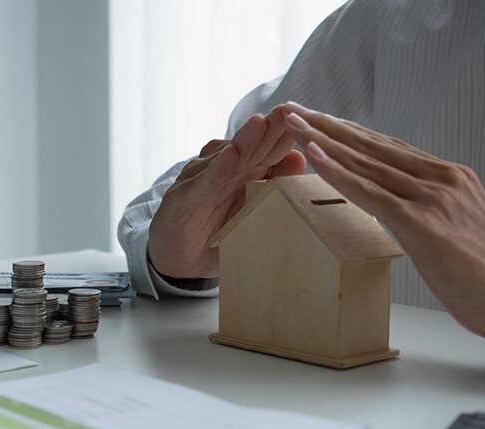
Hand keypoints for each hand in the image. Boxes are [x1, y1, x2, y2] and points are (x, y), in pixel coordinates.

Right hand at [148, 106, 306, 278]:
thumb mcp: (254, 213)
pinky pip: (200, 184)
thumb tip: (299, 157)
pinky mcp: (180, 199)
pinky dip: (214, 172)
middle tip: (285, 109)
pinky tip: (229, 159)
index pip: (268, 149)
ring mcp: (198, 181)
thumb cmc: (221, 233)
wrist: (182, 262)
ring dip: (243, 140)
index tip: (304, 115)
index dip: (284, 133)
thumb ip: (275, 186)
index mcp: (244, 172)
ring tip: (260, 124)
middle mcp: (221, 169)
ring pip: (223, 158)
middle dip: (267, 127)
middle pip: (249, 146)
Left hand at [283, 102, 484, 348]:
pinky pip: (371, 192)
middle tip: (294, 108)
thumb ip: (431, 209)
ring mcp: (432, 198)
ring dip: (324, 140)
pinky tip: (314, 155)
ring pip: (367, 163)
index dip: (350, 132)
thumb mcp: (457, 228)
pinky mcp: (422, 223)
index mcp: (449, 177)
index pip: (389, 148)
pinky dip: (338, 172)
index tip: (319, 120)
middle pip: (373, 146)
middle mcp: (441, 179)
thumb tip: (401, 208)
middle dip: (329, 125)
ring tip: (293, 123)